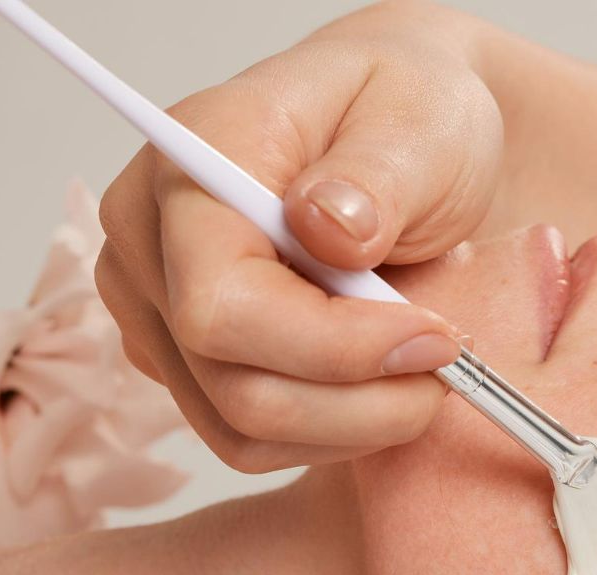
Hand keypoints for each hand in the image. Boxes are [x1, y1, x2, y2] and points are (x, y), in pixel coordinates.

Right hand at [95, 1, 501, 471]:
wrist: (404, 134)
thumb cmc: (407, 114)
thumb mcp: (421, 119)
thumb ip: (377, 176)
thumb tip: (328, 230)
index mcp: (190, 166)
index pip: (224, 304)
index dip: (336, 347)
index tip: (437, 338)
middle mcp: (147, 242)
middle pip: (234, 385)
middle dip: (362, 400)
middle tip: (449, 365)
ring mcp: (157, 310)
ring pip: (243, 430)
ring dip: (356, 425)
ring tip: (425, 368)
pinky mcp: (188, 363)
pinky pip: (252, 438)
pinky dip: (334, 431)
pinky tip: (384, 382)